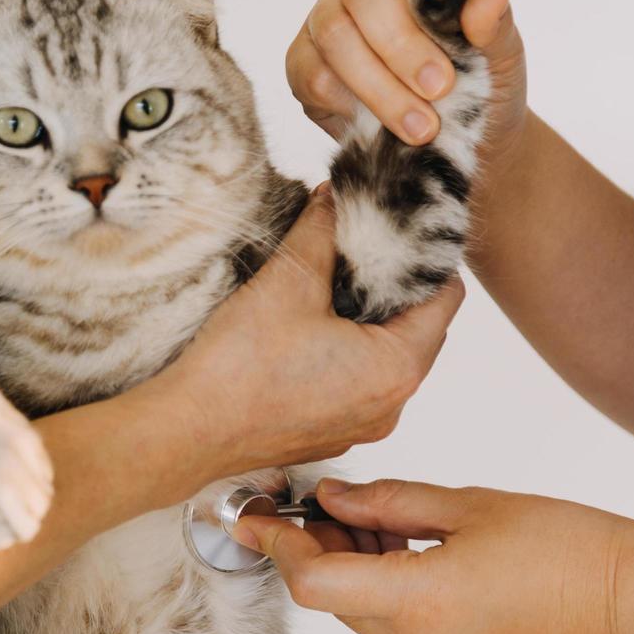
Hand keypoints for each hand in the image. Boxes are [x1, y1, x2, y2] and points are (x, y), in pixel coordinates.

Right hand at [140, 188, 463, 482]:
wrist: (187, 431)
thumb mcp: (288, 280)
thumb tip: (336, 200)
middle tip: (358, 253)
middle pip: (419, 329)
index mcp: (396, 368)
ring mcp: (361, 425)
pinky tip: (305, 330)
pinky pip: (356, 384)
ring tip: (326, 289)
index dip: (425, 259)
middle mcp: (390, 406)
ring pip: (385, 357)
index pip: (446, 298)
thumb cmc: (237, 371)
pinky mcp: (332, 433)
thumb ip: (323, 230)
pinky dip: (344, 354)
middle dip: (392, 289)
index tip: (397, 235)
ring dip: (365, 321)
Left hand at [234, 479, 633, 633]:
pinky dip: (383, 589)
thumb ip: (390, 502)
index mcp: (421, 603)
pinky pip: (396, 629)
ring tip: (372, 519)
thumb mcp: (469, 506)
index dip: (279, 548)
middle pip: (333, 602)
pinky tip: (404, 548)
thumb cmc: (570, 546)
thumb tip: (334, 498)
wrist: (633, 600)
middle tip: (323, 502)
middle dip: (316, 551)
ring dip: (350, 570)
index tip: (258, 519)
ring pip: (363, 616)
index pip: (315, 585)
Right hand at [285, 0, 528, 155]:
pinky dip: (350, 105)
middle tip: (440, 86)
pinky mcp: (304, 63)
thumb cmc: (483, 87)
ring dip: (379, 86)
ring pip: (334, 35)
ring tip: (422, 127)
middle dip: (400, 41)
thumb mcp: (501, 60)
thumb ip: (495, 25)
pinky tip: (381, 128)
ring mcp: (329, 20)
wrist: (459, 143)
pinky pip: (315, 76)